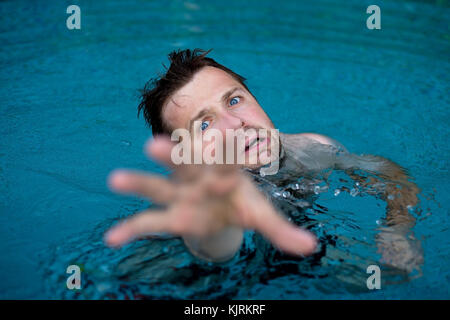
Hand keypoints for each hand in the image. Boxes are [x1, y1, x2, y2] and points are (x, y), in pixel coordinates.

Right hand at [104, 136, 316, 257]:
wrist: (221, 206)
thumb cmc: (240, 204)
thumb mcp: (261, 216)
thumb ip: (282, 231)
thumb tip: (311, 247)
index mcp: (226, 172)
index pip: (227, 158)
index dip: (226, 151)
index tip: (224, 137)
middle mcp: (199, 177)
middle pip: (184, 163)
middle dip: (171, 155)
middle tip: (153, 144)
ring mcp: (180, 193)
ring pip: (158, 185)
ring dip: (138, 182)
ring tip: (115, 179)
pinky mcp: (169, 211)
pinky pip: (148, 220)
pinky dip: (130, 229)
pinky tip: (111, 239)